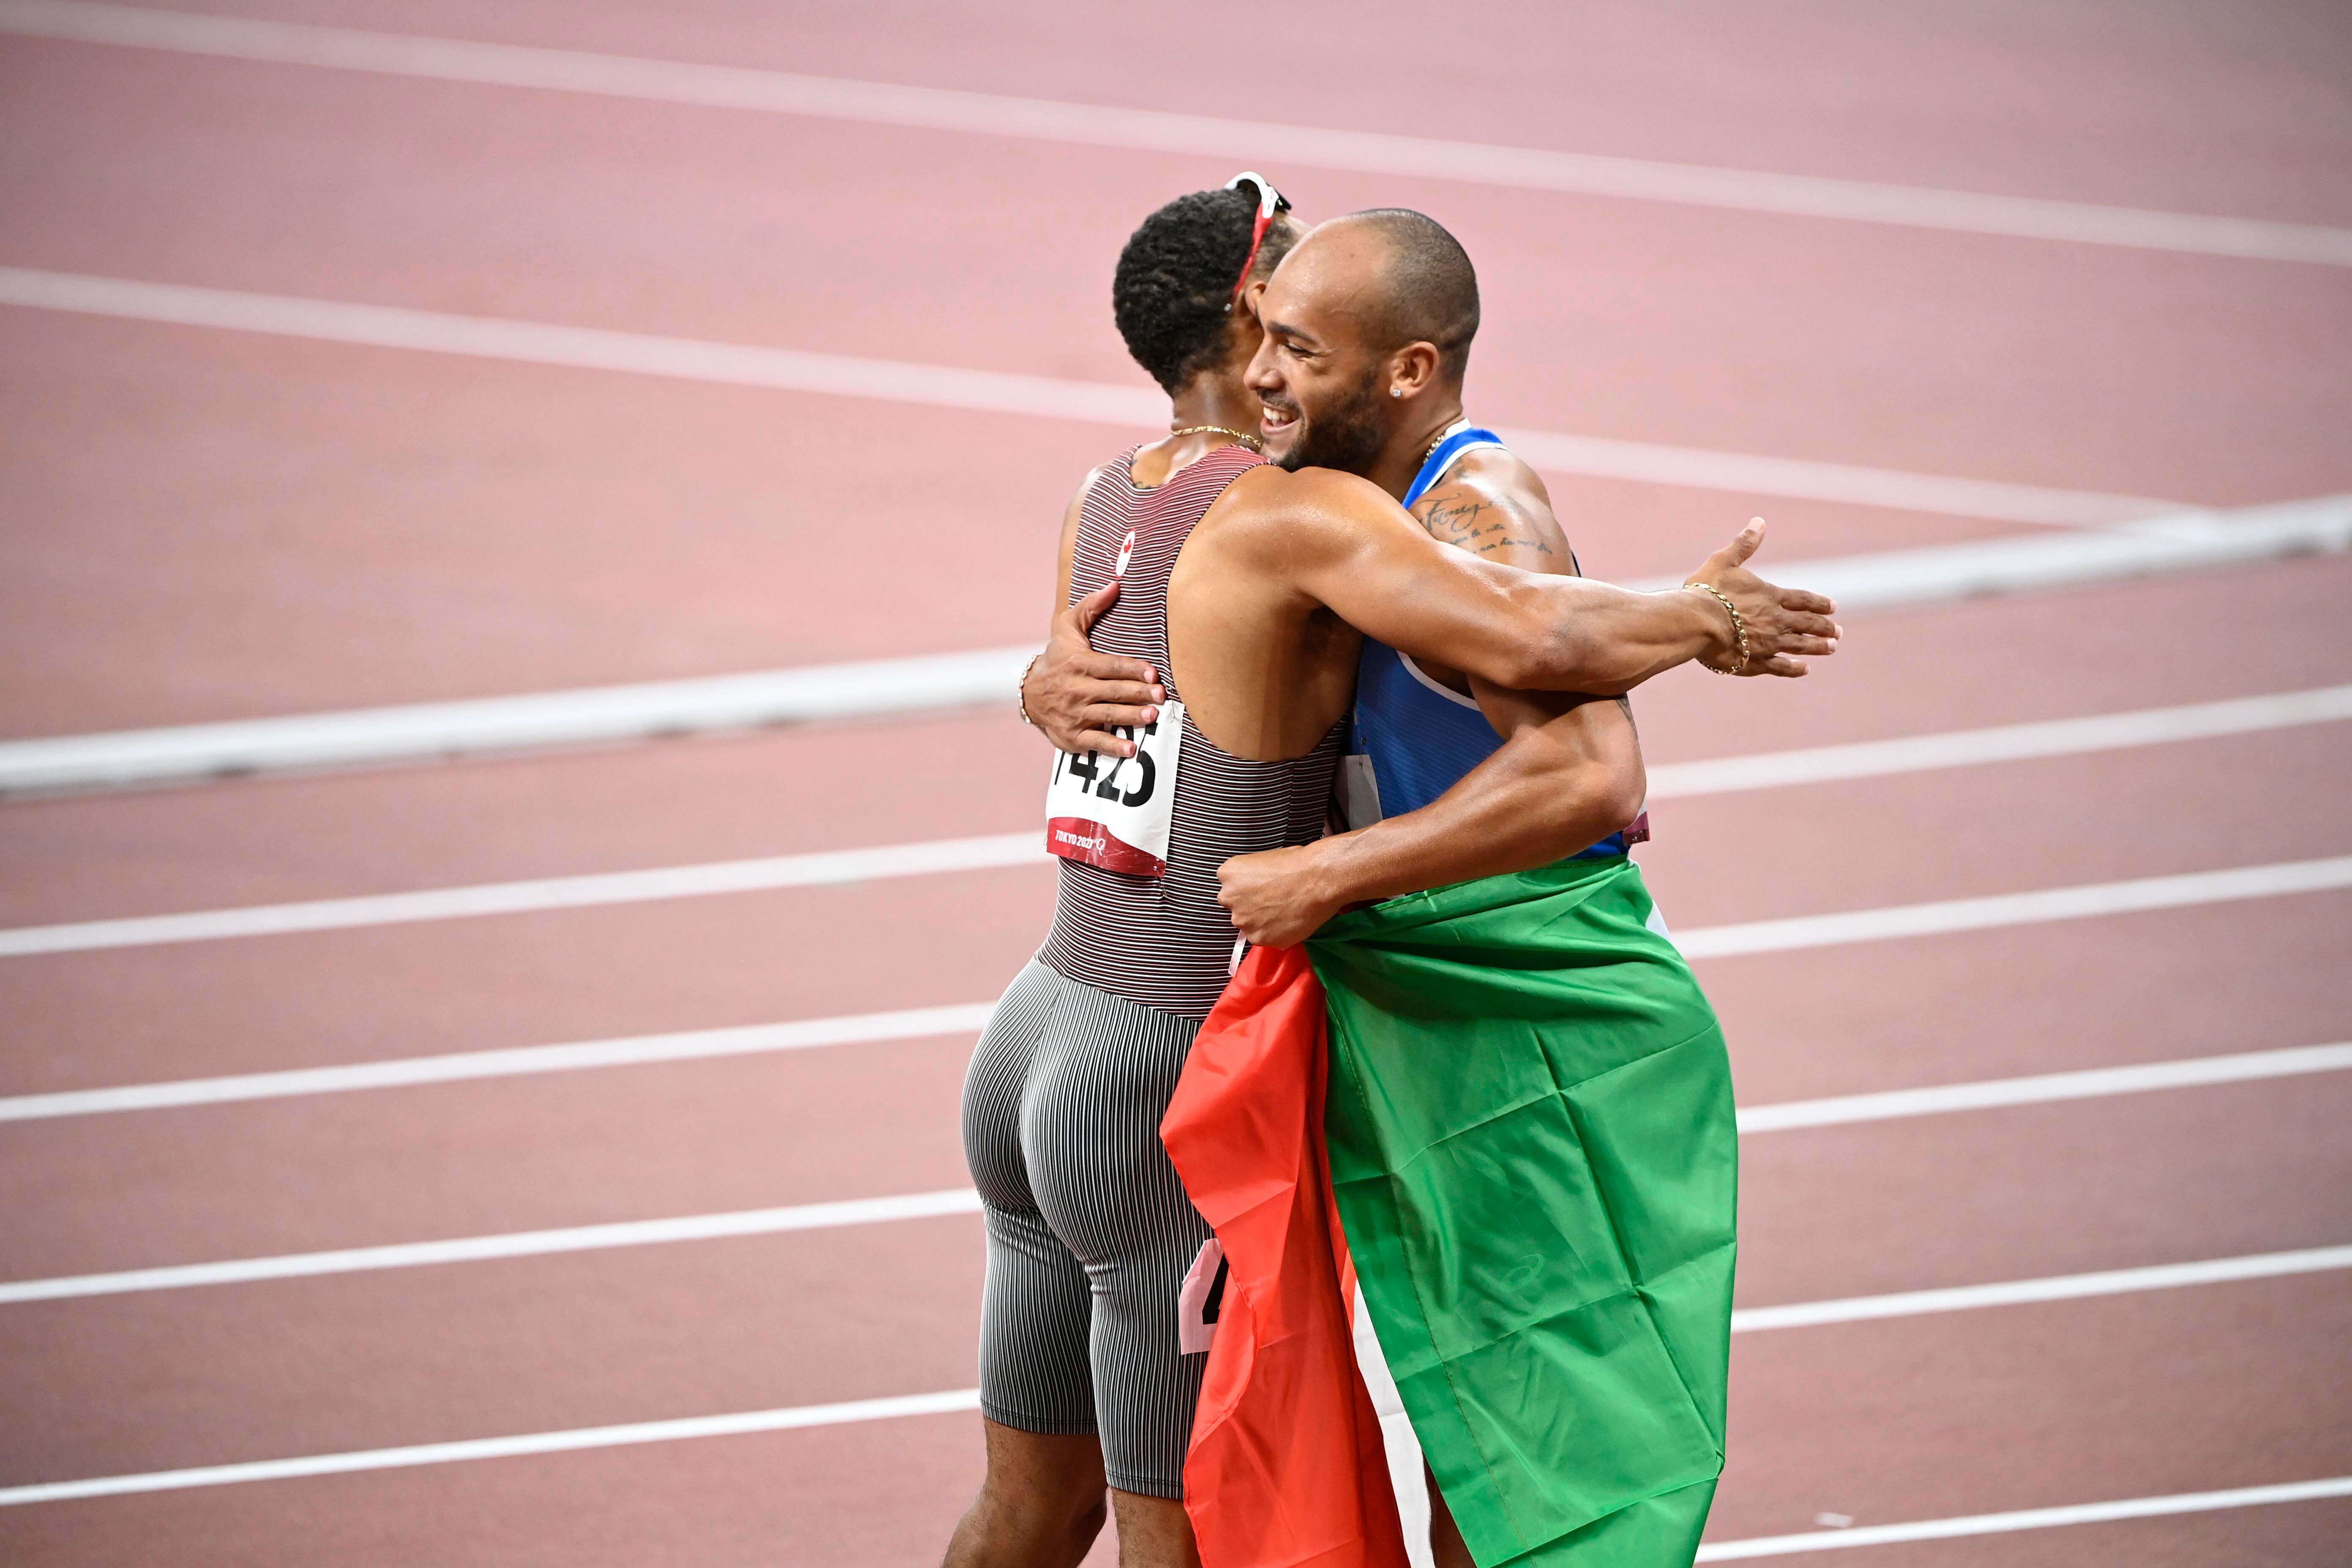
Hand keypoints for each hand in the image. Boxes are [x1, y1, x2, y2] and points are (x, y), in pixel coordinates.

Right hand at [1023, 581, 1166, 755]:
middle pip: (1113, 691)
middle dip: (1138, 694)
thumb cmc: (1057, 657)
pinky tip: (1131, 750)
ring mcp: (1075, 714)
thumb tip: (1115, 584)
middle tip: (1161, 697)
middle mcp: (1077, 689)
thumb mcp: (1067, 627)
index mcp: (1080, 663)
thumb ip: (1091, 606)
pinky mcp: (1073, 735)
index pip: (1111, 666)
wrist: (1029, 693)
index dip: (1133, 670)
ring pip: (1108, 715)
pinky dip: (1112, 747)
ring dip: (1131, 718)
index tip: (1153, 674)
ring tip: (1152, 717)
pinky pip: (1095, 742)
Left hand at [1217, 842, 1345, 948]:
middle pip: (1237, 906)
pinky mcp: (1259, 939)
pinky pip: (1264, 937)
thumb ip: (1249, 877)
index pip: (1231, 885)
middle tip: (1274, 900)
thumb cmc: (1296, 862)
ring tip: (1285, 911)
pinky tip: (1289, 921)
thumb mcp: (1262, 859)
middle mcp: (1228, 898)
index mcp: (1228, 873)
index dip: (1248, 887)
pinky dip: (1275, 933)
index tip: (1263, 886)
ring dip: (1262, 921)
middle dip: (1251, 905)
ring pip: (1249, 924)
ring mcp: (1243, 921)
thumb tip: (1255, 888)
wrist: (1317, 880)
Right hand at [1685, 519, 1841, 676]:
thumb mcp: (1724, 561)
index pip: (1803, 600)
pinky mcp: (1755, 662)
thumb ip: (1744, 545)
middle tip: (1838, 632)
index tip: (1833, 607)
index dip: (1819, 603)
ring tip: (1832, 648)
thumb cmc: (1706, 591)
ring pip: (1801, 646)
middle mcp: (1776, 621)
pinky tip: (1804, 669)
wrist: (1696, 623)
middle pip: (1808, 624)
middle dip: (1825, 627)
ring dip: (1818, 647)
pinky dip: (1795, 669)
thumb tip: (1759, 522)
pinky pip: (1781, 667)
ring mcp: (1768, 644)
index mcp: (1771, 596)